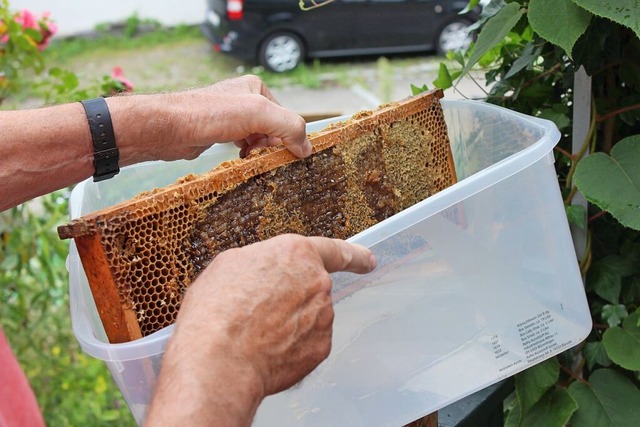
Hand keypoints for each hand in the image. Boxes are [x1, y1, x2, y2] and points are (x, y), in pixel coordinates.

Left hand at [115, 75, 312, 163]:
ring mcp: (230, 117)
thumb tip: (308, 148)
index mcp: (256, 88)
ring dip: (258, 151)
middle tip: (259, 151)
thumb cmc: (210, 114)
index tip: (280, 150)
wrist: (168, 128)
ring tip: (248, 155)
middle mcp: (243, 99)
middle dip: (271, 144)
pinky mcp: (219, 133)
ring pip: (258, 139)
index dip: (287, 135)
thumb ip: (289, 126)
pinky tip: (240, 158)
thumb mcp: (258, 114)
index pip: (286, 115)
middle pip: (273, 128)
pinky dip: (246, 154)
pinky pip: (243, 146)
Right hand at [146, 234, 375, 425]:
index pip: (334, 250)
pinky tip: (266, 350)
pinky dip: (290, 347)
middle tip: (259, 313)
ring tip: (254, 333)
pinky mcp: (321, 348)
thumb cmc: (217, 311)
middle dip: (293, 300)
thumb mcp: (229, 265)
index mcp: (296, 254)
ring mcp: (323, 316)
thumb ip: (261, 262)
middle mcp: (318, 282)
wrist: (219, 359)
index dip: (354, 255)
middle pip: (311, 288)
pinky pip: (307, 343)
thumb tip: (265, 273)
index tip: (367, 260)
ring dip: (289, 324)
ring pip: (309, 318)